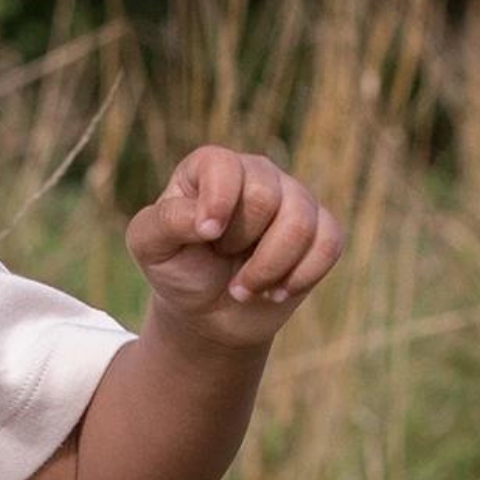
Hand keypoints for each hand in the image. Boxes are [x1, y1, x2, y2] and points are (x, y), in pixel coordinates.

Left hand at [126, 147, 342, 349]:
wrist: (208, 314)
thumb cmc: (179, 271)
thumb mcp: (151, 247)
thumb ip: (167, 221)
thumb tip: (208, 220)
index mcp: (211, 168)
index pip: (224, 166)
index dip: (218, 202)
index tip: (205, 235)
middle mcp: (257, 174)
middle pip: (266, 198)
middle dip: (240, 244)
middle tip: (222, 259)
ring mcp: (293, 199)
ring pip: (300, 224)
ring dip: (268, 270)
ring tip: (244, 288)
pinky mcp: (320, 230)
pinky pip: (328, 244)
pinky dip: (299, 278)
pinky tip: (276, 291)